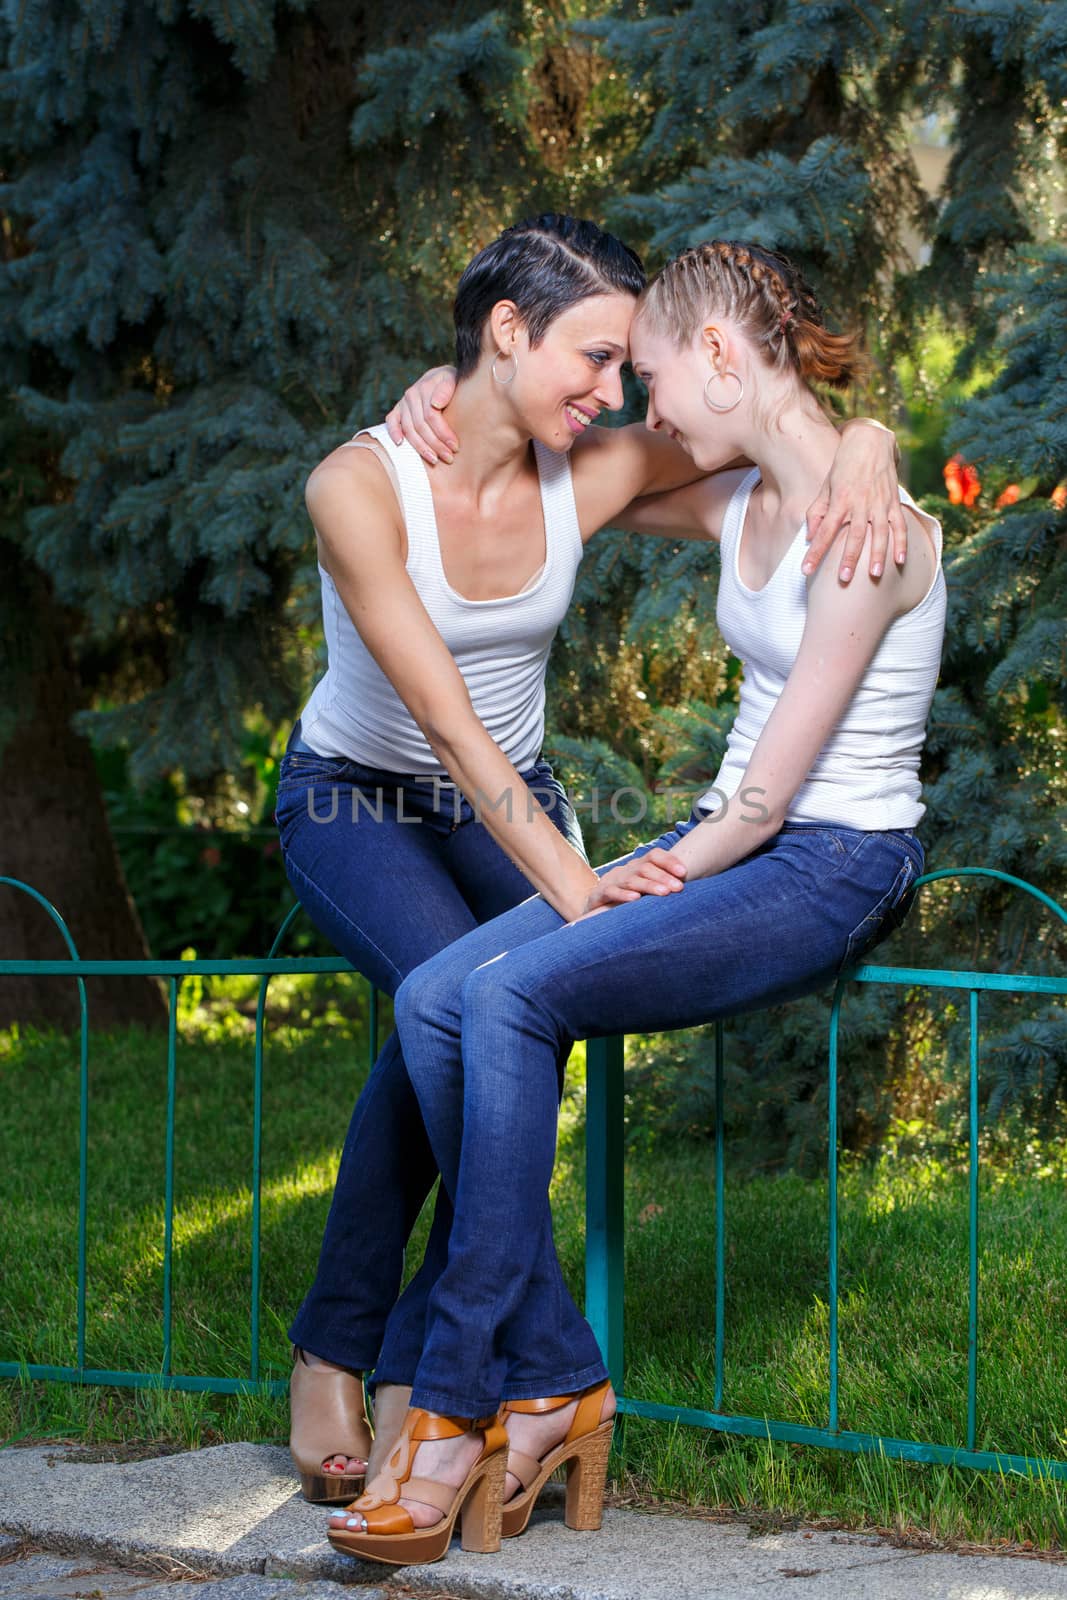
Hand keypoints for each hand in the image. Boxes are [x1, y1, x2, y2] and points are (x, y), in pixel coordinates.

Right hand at [385, 366, 458, 464]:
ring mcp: (403, 403)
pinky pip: (391, 422)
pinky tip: (400, 444)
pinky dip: (393, 432)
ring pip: (409, 428)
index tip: (455, 446)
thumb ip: (446, 388)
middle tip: (448, 458)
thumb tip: (436, 404)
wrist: (442, 377)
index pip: (432, 415)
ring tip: (433, 459)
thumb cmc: (452, 382)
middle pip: (421, 425)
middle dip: (435, 444)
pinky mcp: (397, 410)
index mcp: (425, 387)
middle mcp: (411, 395)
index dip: (443, 432)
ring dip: (420, 446)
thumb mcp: (453, 379)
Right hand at [575, 848, 686, 919]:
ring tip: (664, 893)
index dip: (669, 861)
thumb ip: (663, 887)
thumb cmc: (626, 899)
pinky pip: (611, 892)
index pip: (654, 856)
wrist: (593, 907)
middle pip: (645, 868)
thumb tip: (695, 891)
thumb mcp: (644, 890)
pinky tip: (635, 899)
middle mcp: (625, 871)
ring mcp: (611, 881)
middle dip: (663, 877)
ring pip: (631, 880)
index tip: (684, 872)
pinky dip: (623, 895)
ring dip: (649, 886)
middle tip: (679, 887)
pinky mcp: (599, 895)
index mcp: (638, 867)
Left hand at [803, 419, 906, 582]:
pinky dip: (901, 542)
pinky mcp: (893, 502)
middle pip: (854, 535)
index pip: (824, 532)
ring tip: (874, 575)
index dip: (815, 552)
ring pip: (879, 532)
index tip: (806, 570)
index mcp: (840, 500)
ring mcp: (879, 503)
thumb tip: (809, 537)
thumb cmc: (843, 467)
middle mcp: (860, 503)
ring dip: (877, 554)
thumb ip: (817, 512)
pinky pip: (899, 525)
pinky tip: (899, 560)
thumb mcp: (825, 487)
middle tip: (843, 579)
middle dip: (848, 558)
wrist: (869, 442)